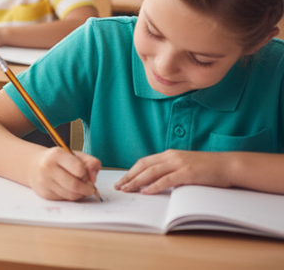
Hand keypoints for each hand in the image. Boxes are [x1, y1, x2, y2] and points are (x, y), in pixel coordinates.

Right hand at [27, 147, 101, 200]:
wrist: (34, 165)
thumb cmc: (59, 160)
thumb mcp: (75, 155)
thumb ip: (91, 162)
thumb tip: (94, 179)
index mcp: (57, 154)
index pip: (79, 169)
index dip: (86, 173)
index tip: (85, 173)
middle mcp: (48, 167)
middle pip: (75, 185)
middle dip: (88, 189)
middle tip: (90, 187)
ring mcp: (44, 181)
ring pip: (71, 195)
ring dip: (81, 194)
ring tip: (80, 188)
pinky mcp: (44, 193)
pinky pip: (65, 199)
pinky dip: (71, 197)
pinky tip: (69, 190)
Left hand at [115, 150, 230, 194]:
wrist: (228, 165)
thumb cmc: (208, 168)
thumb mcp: (185, 166)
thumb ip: (171, 170)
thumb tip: (156, 181)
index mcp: (169, 154)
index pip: (144, 162)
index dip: (131, 171)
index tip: (122, 179)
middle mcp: (171, 157)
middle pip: (143, 166)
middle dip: (129, 177)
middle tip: (118, 186)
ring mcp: (179, 164)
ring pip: (151, 172)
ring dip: (136, 181)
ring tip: (127, 189)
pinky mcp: (187, 173)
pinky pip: (166, 180)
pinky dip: (154, 186)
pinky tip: (145, 192)